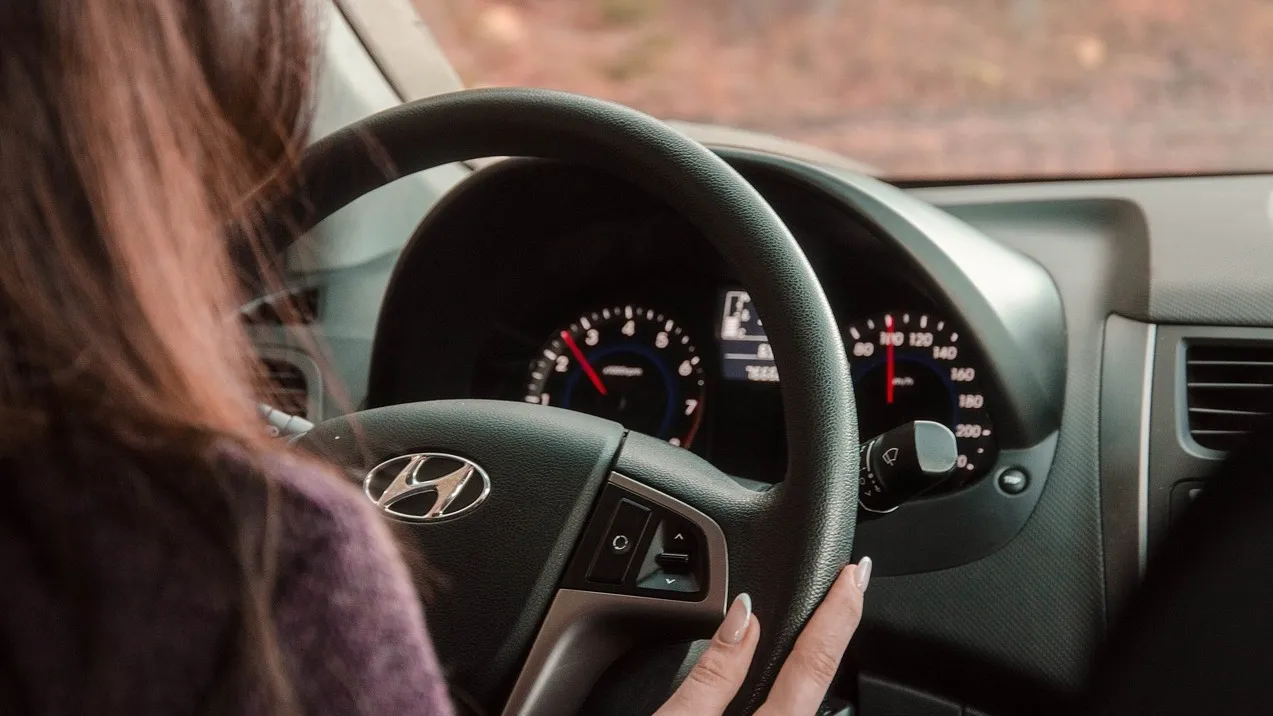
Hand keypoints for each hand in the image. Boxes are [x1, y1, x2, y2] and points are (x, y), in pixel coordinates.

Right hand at [654, 557, 871, 715]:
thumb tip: (744, 617)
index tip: (854, 575)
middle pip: (822, 674)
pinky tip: (787, 669)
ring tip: (826, 619)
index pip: (815, 660)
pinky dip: (795, 680)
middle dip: (838, 626)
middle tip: (852, 584)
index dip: (837, 612)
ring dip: (816, 656)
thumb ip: (714, 673)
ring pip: (809, 696)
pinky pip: (792, 708)